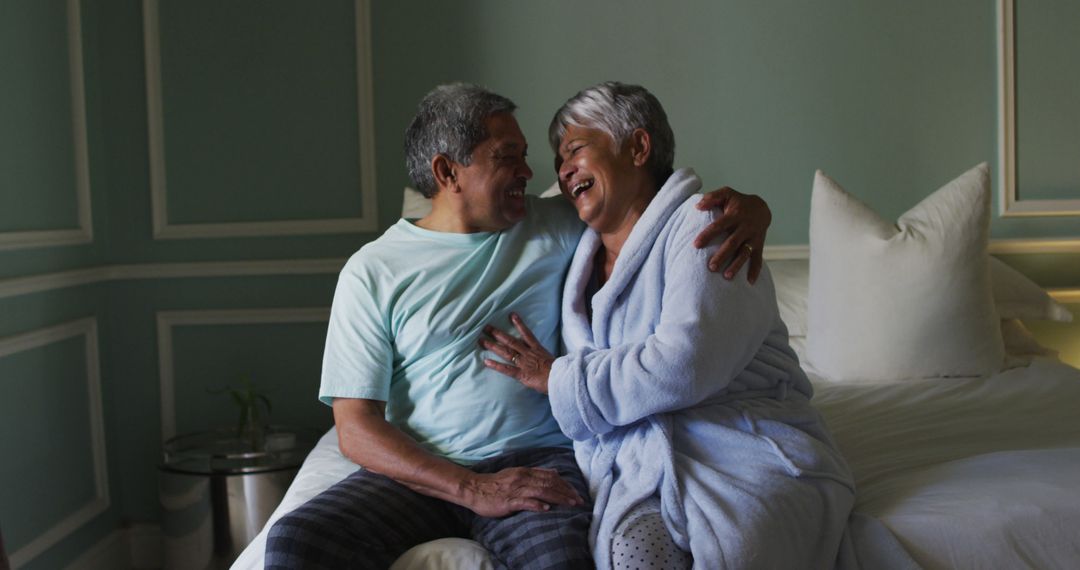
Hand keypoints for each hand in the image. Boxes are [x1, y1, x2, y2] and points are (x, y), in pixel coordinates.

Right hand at [463, 467, 583, 517]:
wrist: (475, 488)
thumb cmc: (496, 484)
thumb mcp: (518, 474)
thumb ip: (536, 474)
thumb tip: (555, 472)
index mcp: (526, 472)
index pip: (551, 476)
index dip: (565, 484)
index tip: (576, 493)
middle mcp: (523, 478)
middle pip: (549, 484)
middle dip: (566, 492)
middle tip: (579, 500)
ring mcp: (516, 489)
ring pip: (541, 491)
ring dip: (558, 498)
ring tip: (570, 504)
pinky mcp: (509, 500)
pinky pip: (525, 502)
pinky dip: (537, 504)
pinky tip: (547, 509)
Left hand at [480, 313, 553, 393]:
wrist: (562, 379)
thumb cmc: (561, 372)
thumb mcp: (553, 360)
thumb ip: (546, 357)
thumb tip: (545, 357)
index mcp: (537, 349)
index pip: (527, 333)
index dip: (519, 324)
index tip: (511, 314)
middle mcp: (528, 353)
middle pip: (511, 341)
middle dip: (498, 333)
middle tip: (486, 327)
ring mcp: (524, 363)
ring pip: (506, 352)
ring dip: (493, 346)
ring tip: (481, 341)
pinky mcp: (522, 374)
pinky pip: (507, 369)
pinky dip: (496, 365)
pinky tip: (486, 362)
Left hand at [694, 186, 770, 282]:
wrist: (762, 208)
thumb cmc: (738, 202)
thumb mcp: (727, 193)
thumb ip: (712, 197)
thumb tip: (697, 206)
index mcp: (734, 215)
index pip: (719, 226)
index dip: (707, 235)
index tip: (696, 245)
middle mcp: (745, 227)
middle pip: (733, 243)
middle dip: (722, 255)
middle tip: (711, 267)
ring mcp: (753, 237)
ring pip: (745, 253)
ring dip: (737, 265)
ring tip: (727, 277)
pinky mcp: (759, 245)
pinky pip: (758, 259)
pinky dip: (755, 270)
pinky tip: (749, 282)